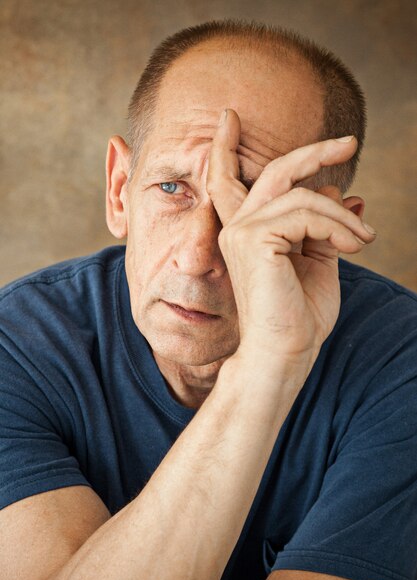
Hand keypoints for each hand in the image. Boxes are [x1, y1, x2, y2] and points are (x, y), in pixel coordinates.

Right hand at [207, 109, 375, 367]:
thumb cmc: (299, 315)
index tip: (228, 118)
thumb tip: (342, 194)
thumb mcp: (317, 263)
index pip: (229, 182)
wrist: (285, 352)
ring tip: (365, 238)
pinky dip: (338, 226)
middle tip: (350, 142)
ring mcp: (242, 231)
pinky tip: (355, 245)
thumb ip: (322, 227)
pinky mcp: (254, 239)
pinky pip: (308, 212)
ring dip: (342, 215)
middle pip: (276, 171)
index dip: (225, 148)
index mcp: (247, 233)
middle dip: (313, 151)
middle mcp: (238, 227)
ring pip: (302, 195)